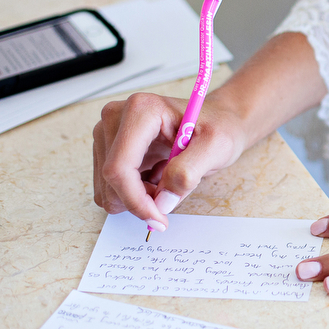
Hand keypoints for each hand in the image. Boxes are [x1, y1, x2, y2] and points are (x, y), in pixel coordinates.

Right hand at [93, 91, 247, 228]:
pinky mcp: (108, 146)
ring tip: (168, 180)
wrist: (219, 119)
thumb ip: (188, 173)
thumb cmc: (219, 127)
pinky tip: (158, 176)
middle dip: (139, 199)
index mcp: (141, 110)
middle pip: (110, 178)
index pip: (119, 167)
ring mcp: (109, 132)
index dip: (136, 200)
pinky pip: (112, 185)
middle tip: (172, 195)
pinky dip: (135, 191)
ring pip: (108, 186)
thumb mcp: (217, 147)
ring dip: (138, 195)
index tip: (159, 219)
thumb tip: (162, 202)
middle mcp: (116, 117)